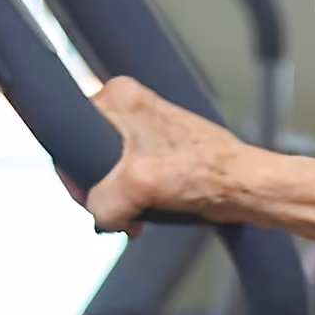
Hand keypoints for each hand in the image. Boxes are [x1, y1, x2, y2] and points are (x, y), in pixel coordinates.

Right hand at [85, 77, 249, 231]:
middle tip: (115, 211)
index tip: (85, 195)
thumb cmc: (207, 171)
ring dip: (118, 200)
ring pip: (109, 172)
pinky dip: (134, 201)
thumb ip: (102, 201)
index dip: (73, 169)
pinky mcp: (161, 154)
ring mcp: (146, 132)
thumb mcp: (139, 185)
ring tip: (134, 216)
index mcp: (121, 97)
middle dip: (99, 189)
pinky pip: (130, 180)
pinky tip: (145, 216)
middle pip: (88, 154)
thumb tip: (96, 214)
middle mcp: (132, 108)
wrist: (244, 187)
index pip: (70, 129)